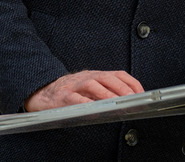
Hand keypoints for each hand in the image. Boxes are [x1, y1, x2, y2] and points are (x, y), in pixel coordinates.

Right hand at [24, 70, 143, 111]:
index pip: (118, 74)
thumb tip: (128, 102)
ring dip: (106, 94)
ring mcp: (74, 86)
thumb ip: (106, 91)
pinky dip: (85, 103)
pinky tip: (93, 110)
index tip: (142, 94)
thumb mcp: (90, 87)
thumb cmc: (70, 92)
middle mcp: (87, 77)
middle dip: (122, 89)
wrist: (43, 92)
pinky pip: (75, 99)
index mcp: (96, 75)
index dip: (132, 83)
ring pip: (92, 85)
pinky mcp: (63, 96)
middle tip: (132, 100)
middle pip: (108, 78)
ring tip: (116, 103)